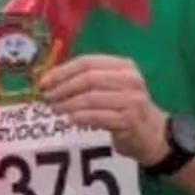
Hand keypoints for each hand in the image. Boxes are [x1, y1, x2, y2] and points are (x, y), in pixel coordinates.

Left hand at [39, 55, 166, 165]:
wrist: (150, 132)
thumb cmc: (123, 107)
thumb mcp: (110, 87)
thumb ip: (85, 80)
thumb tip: (49, 81)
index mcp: (123, 66)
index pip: (87, 62)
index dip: (62, 71)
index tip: (43, 82)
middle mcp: (130, 79)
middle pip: (88, 79)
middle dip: (63, 88)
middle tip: (47, 98)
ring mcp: (131, 99)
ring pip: (91, 98)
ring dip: (68, 104)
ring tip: (55, 110)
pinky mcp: (128, 120)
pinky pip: (97, 116)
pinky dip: (80, 117)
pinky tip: (70, 120)